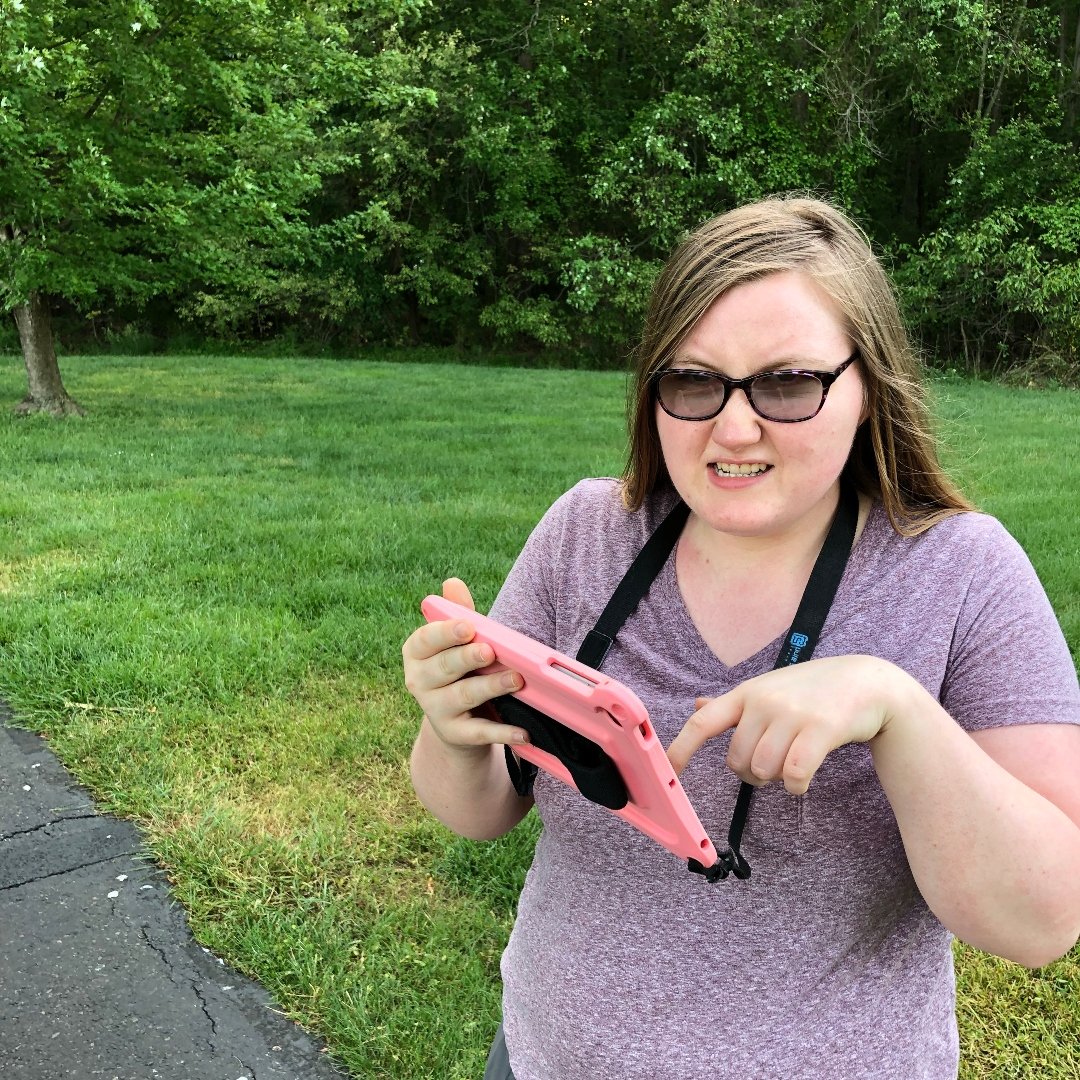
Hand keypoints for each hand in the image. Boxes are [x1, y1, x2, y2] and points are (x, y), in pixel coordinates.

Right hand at [402, 578, 527, 753]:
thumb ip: (457, 613)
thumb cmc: (459, 668)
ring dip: (491, 687)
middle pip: (445, 667)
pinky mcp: (454, 734)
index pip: (426, 639)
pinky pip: (479, 732)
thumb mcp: (456, 641)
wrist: (455, 720)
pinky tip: (523, 731)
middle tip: (491, 651)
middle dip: (468, 658)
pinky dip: (502, 732)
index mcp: (417, 652)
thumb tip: (452, 582)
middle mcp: (419, 680)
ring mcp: (435, 709)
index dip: (446, 633)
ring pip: (463, 696)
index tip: (468, 627)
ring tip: (516, 680)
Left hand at [667, 655, 905, 794]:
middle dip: (751, 773)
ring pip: (764, 771)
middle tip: (772, 763)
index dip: (682, 748)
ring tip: (791, 763)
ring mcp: (792, 714)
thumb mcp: (769, 688)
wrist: (867, 683)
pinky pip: (794, 776)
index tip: (670, 771)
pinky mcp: (820, 730)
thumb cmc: (812, 690)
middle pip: (737, 760)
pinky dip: (797, 786)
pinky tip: (804, 777)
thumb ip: (734, 703)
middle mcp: (764, 701)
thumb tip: (698, 705)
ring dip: (776, 779)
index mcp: (746, 693)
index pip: (704, 722)